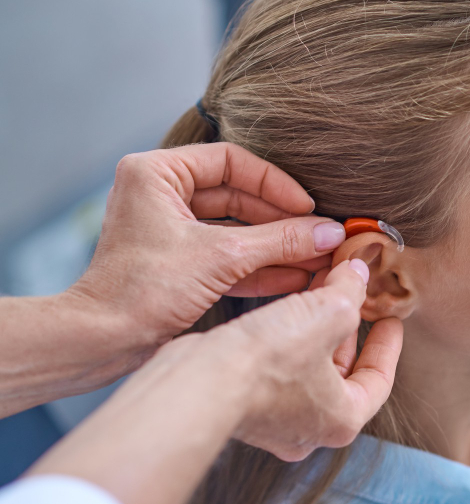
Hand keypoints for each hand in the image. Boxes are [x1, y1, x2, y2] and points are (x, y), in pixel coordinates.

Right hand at [24, 258, 402, 503]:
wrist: (196, 383)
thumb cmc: (266, 360)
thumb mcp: (327, 312)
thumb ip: (350, 292)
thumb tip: (357, 272)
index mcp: (343, 419)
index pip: (379, 380)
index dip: (388, 344)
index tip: (390, 318)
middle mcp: (309, 429)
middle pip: (343, 372)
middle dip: (348, 328)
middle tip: (353, 294)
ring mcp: (274, 421)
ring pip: (308, 368)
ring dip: (316, 328)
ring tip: (320, 289)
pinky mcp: (244, 405)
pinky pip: (278, 369)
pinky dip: (288, 337)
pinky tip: (285, 305)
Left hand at [69, 142, 346, 351]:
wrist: (103, 341)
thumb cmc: (143, 290)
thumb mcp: (222, 257)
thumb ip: (280, 241)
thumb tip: (331, 232)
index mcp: (157, 173)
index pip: (231, 162)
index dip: (274, 184)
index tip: (307, 207)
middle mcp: (161, 195)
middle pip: (239, 196)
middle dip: (281, 221)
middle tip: (320, 235)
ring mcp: (171, 231)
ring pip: (237, 229)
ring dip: (277, 245)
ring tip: (317, 257)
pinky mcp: (180, 263)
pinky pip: (229, 256)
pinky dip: (261, 266)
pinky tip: (297, 275)